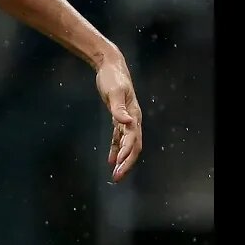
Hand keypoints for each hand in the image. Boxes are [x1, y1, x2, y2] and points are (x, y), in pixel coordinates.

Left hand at [96, 58, 142, 181]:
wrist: (111, 66)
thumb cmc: (112, 78)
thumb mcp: (114, 91)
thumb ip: (118, 108)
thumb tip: (127, 123)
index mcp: (134, 116)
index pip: (133, 140)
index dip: (127, 153)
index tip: (118, 165)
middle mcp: (133, 120)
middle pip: (134, 147)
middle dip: (126, 163)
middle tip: (117, 178)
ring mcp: (126, 120)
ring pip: (127, 145)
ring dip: (122, 160)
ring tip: (115, 175)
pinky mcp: (118, 118)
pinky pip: (119, 139)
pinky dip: (116, 149)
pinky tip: (111, 160)